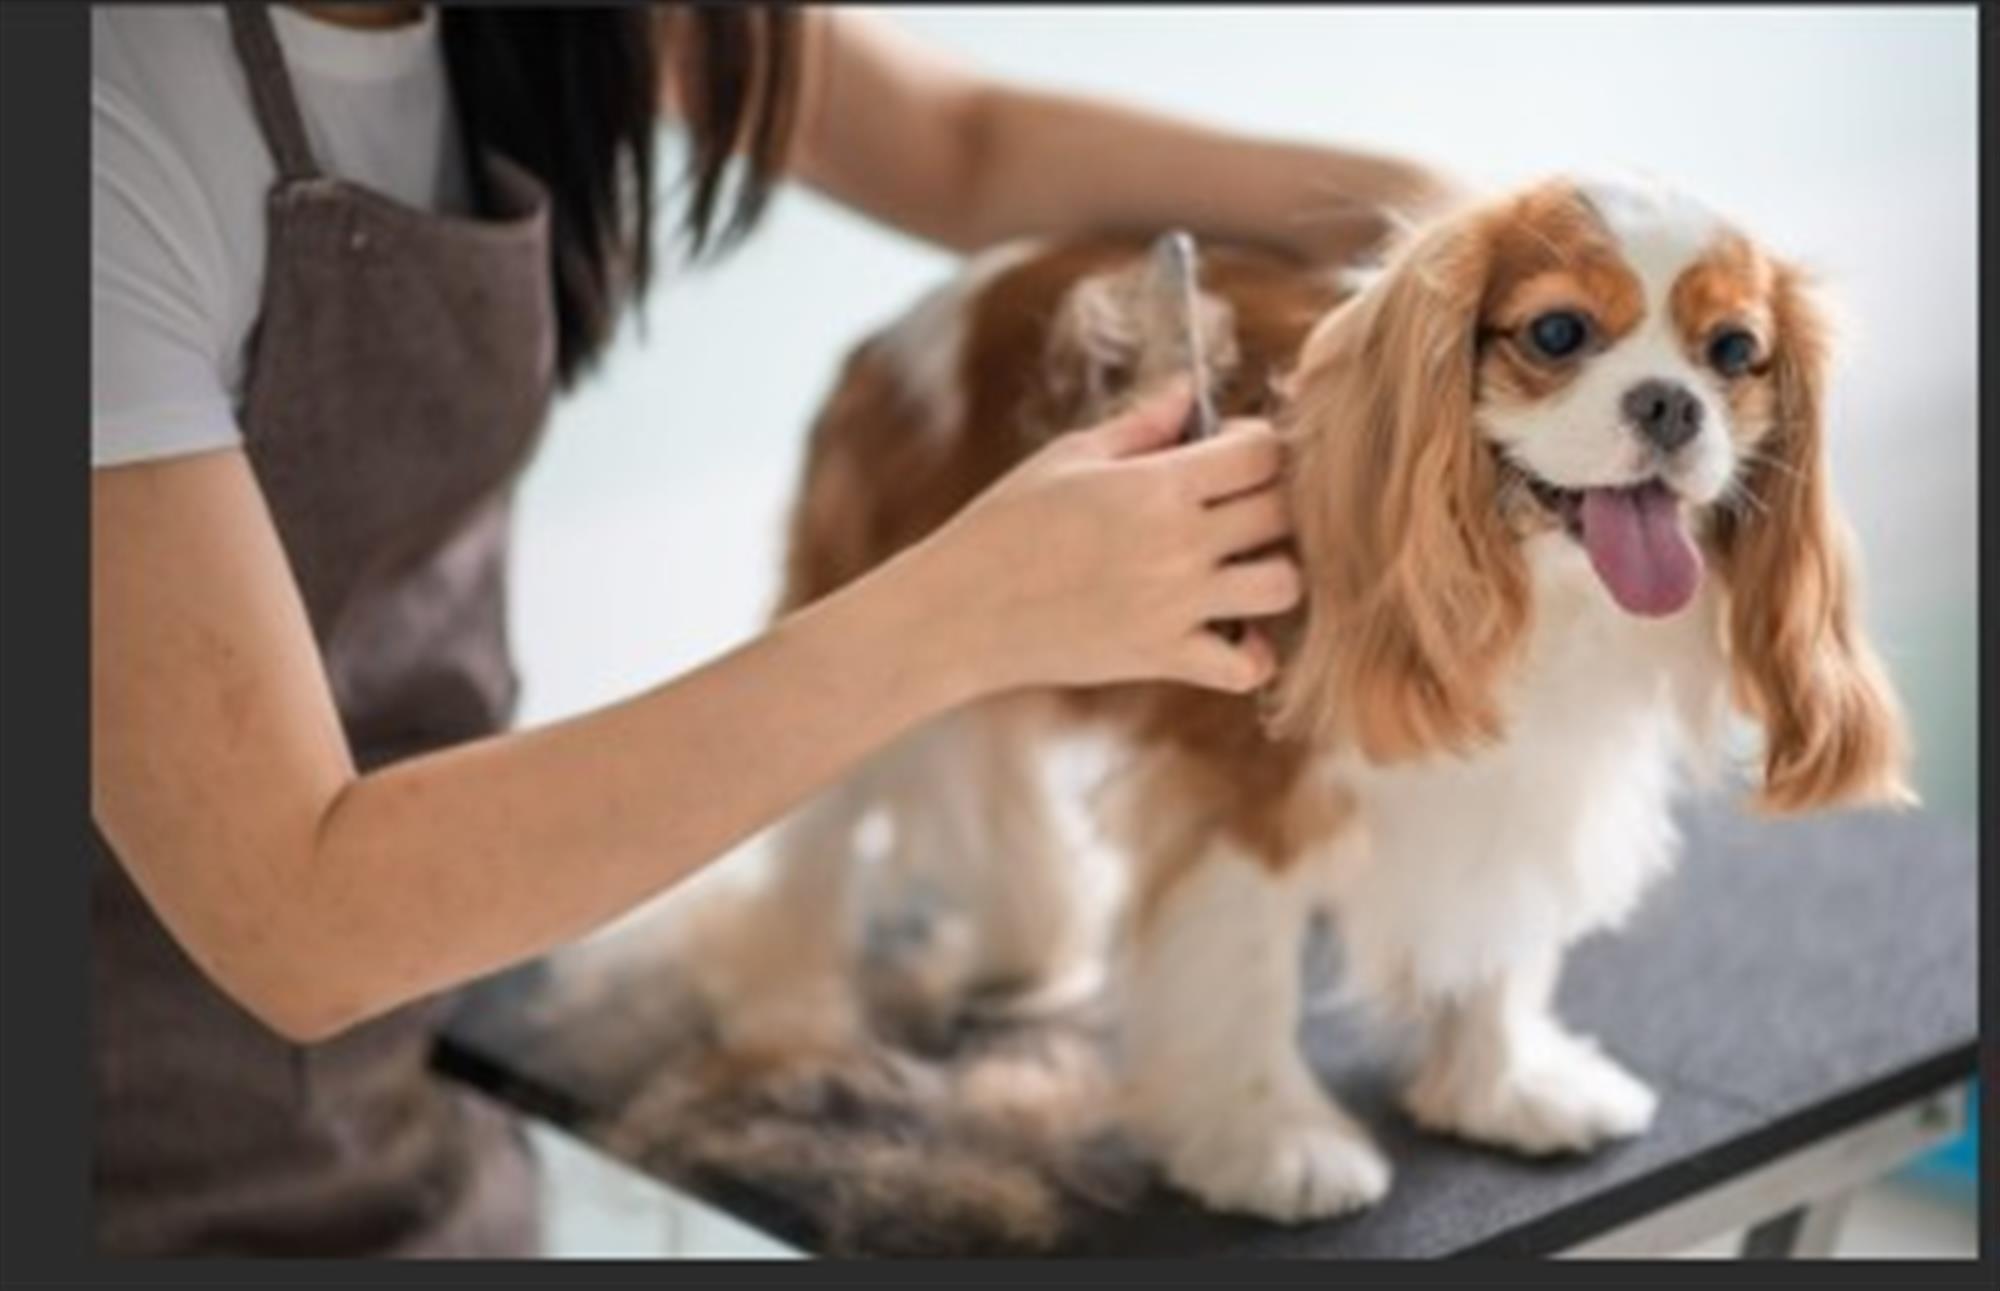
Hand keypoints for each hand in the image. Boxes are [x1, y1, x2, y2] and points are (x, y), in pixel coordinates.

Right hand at [910, 382, 1301, 696]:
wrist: (961, 610)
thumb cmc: (1006, 524)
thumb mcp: (1069, 458)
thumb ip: (1141, 425)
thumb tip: (1190, 390)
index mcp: (1155, 485)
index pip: (1261, 451)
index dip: (1258, 443)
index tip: (1231, 451)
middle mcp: (1177, 544)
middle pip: (1283, 512)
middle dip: (1273, 500)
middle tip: (1239, 506)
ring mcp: (1175, 606)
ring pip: (1284, 586)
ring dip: (1275, 572)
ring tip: (1240, 567)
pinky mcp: (1163, 658)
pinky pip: (1245, 666)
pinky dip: (1251, 653)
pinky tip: (1227, 630)